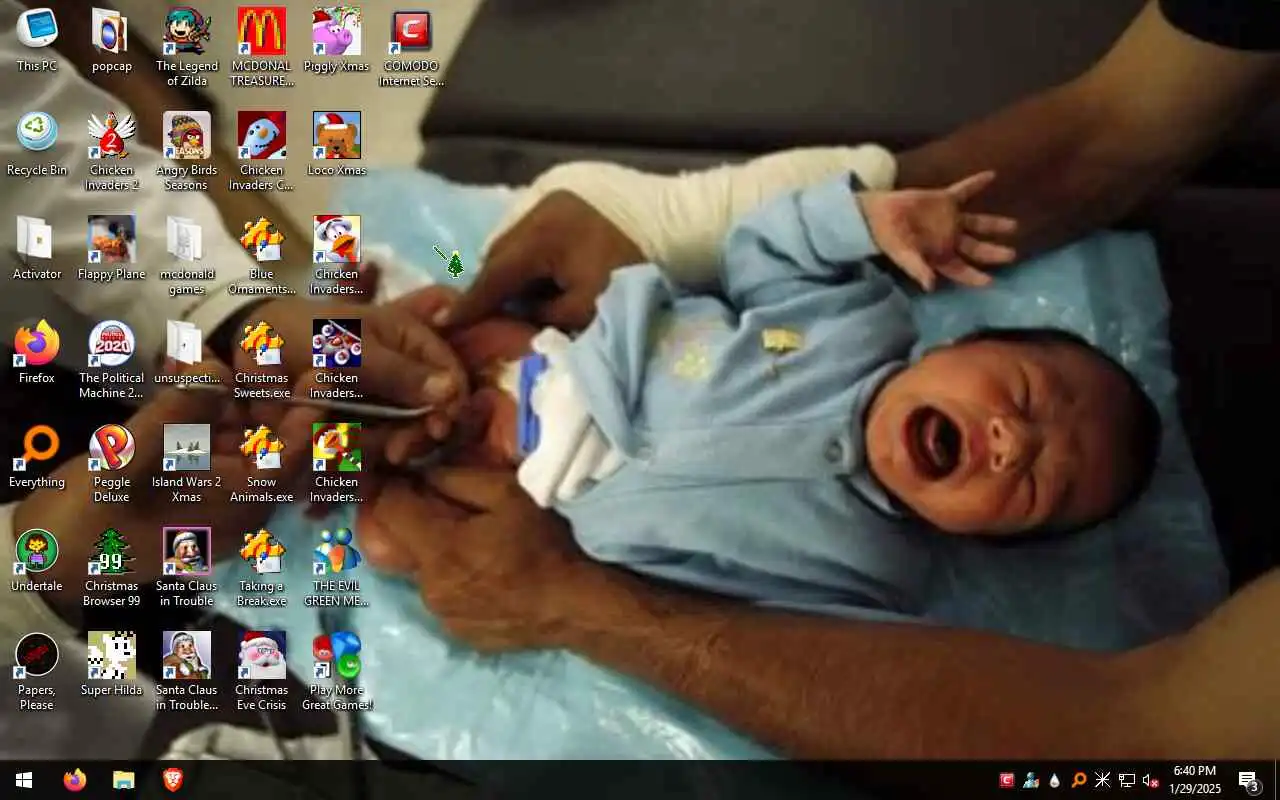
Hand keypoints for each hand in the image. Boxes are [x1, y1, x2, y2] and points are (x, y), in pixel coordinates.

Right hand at [13, 356, 318, 617]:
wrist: (45, 557)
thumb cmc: (91, 520)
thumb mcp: (128, 465)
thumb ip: (175, 415)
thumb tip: (216, 367)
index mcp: (240, 508)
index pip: (292, 457)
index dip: (307, 411)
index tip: (319, 369)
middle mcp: (240, 499)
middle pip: (271, 438)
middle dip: (265, 390)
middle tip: (255, 343)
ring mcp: (214, 487)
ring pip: (239, 429)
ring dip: (230, 389)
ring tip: (217, 346)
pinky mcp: (189, 475)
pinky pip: (208, 433)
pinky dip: (201, 401)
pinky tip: (185, 365)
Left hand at [237, 281, 468, 461]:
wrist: (251, 348)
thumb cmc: (303, 333)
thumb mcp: (351, 350)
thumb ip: (398, 373)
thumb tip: (451, 392)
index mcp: (412, 342)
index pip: (453, 376)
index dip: (451, 405)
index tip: (437, 430)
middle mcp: (405, 373)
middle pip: (433, 413)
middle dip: (415, 436)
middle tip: (394, 453)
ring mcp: (384, 400)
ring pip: (402, 434)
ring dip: (381, 447)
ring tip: (352, 451)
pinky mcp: (360, 423)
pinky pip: (372, 445)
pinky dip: (356, 454)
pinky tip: (336, 455)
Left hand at [357, 467, 602, 651]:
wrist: (573, 608)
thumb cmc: (543, 546)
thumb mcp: (508, 495)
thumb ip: (459, 480)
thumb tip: (426, 475)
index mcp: (437, 548)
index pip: (388, 510)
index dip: (397, 489)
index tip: (415, 482)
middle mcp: (428, 586)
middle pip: (404, 545)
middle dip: (421, 525)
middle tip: (458, 518)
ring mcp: (441, 615)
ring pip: (425, 575)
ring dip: (440, 558)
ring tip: (479, 553)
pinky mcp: (457, 633)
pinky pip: (445, 600)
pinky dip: (457, 586)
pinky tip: (489, 581)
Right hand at [441, 191, 644, 330]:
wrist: (679, 227)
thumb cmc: (635, 272)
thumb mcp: (586, 308)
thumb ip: (542, 316)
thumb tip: (518, 317)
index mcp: (540, 237)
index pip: (493, 276)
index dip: (470, 304)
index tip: (444, 324)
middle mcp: (537, 211)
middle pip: (498, 255)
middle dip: (491, 287)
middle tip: (485, 317)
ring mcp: (551, 201)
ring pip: (513, 243)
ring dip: (511, 272)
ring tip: (516, 301)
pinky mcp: (565, 201)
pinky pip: (531, 234)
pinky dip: (529, 258)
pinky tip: (540, 279)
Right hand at [860, 170, 1018, 290]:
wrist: (877, 213)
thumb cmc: (888, 237)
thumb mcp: (902, 255)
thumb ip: (918, 268)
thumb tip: (930, 285)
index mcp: (940, 256)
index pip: (961, 269)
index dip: (975, 277)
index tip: (990, 282)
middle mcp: (949, 239)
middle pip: (976, 248)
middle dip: (993, 252)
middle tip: (1011, 255)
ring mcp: (949, 219)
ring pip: (976, 223)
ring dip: (994, 224)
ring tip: (1014, 226)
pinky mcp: (944, 200)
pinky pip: (964, 191)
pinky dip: (977, 183)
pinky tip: (992, 175)